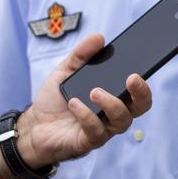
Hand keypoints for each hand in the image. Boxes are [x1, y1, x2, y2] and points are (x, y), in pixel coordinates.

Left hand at [15, 33, 152, 167]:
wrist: (33, 126)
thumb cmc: (54, 100)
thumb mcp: (65, 71)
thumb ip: (81, 54)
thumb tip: (99, 37)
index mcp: (114, 95)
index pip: (139, 90)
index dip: (145, 80)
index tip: (139, 67)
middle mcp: (115, 113)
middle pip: (142, 106)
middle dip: (141, 92)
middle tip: (131, 78)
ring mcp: (104, 128)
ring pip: (122, 120)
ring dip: (111, 103)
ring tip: (94, 91)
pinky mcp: (89, 141)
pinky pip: (96, 130)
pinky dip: (86, 114)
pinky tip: (74, 103)